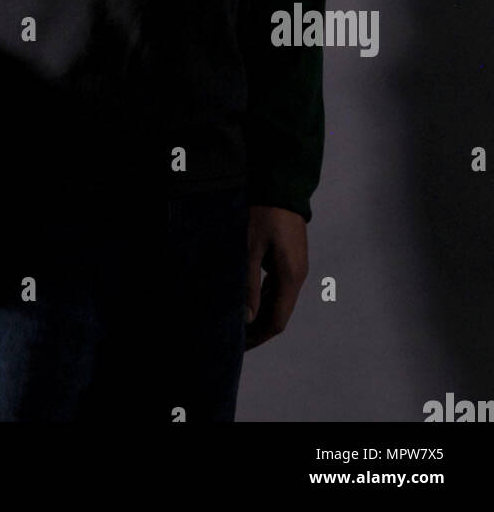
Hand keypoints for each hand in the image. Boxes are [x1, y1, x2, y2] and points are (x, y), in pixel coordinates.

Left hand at [244, 203, 308, 348]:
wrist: (282, 188)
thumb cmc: (264, 215)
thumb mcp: (251, 249)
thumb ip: (248, 284)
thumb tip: (246, 318)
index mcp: (290, 277)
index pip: (277, 320)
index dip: (259, 336)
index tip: (241, 344)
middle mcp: (297, 276)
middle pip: (279, 313)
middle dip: (258, 327)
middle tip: (235, 335)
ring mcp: (296, 267)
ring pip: (279, 300)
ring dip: (261, 312)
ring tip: (239, 320)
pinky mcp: (291, 259)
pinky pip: (279, 286)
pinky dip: (265, 297)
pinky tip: (249, 299)